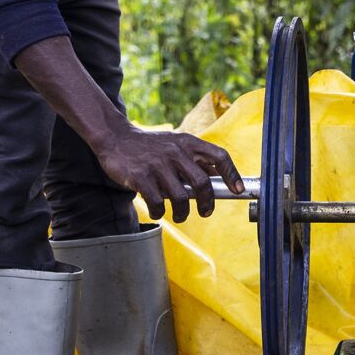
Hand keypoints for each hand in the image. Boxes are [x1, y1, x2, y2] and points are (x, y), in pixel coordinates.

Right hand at [98, 126, 244, 222]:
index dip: (232, 174)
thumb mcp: (175, 144)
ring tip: (181, 215)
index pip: (218, 156)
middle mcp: (175, 152)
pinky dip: (160, 212)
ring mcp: (158, 164)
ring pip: (181, 197)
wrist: (116, 138)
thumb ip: (195, 159)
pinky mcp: (140, 176)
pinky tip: (158, 211)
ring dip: (183, 212)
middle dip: (208, 203)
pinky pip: (157, 202)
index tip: (238, 190)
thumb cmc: (150, 146)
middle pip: (202, 182)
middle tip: (206, 212)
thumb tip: (220, 178)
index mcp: (187, 142)